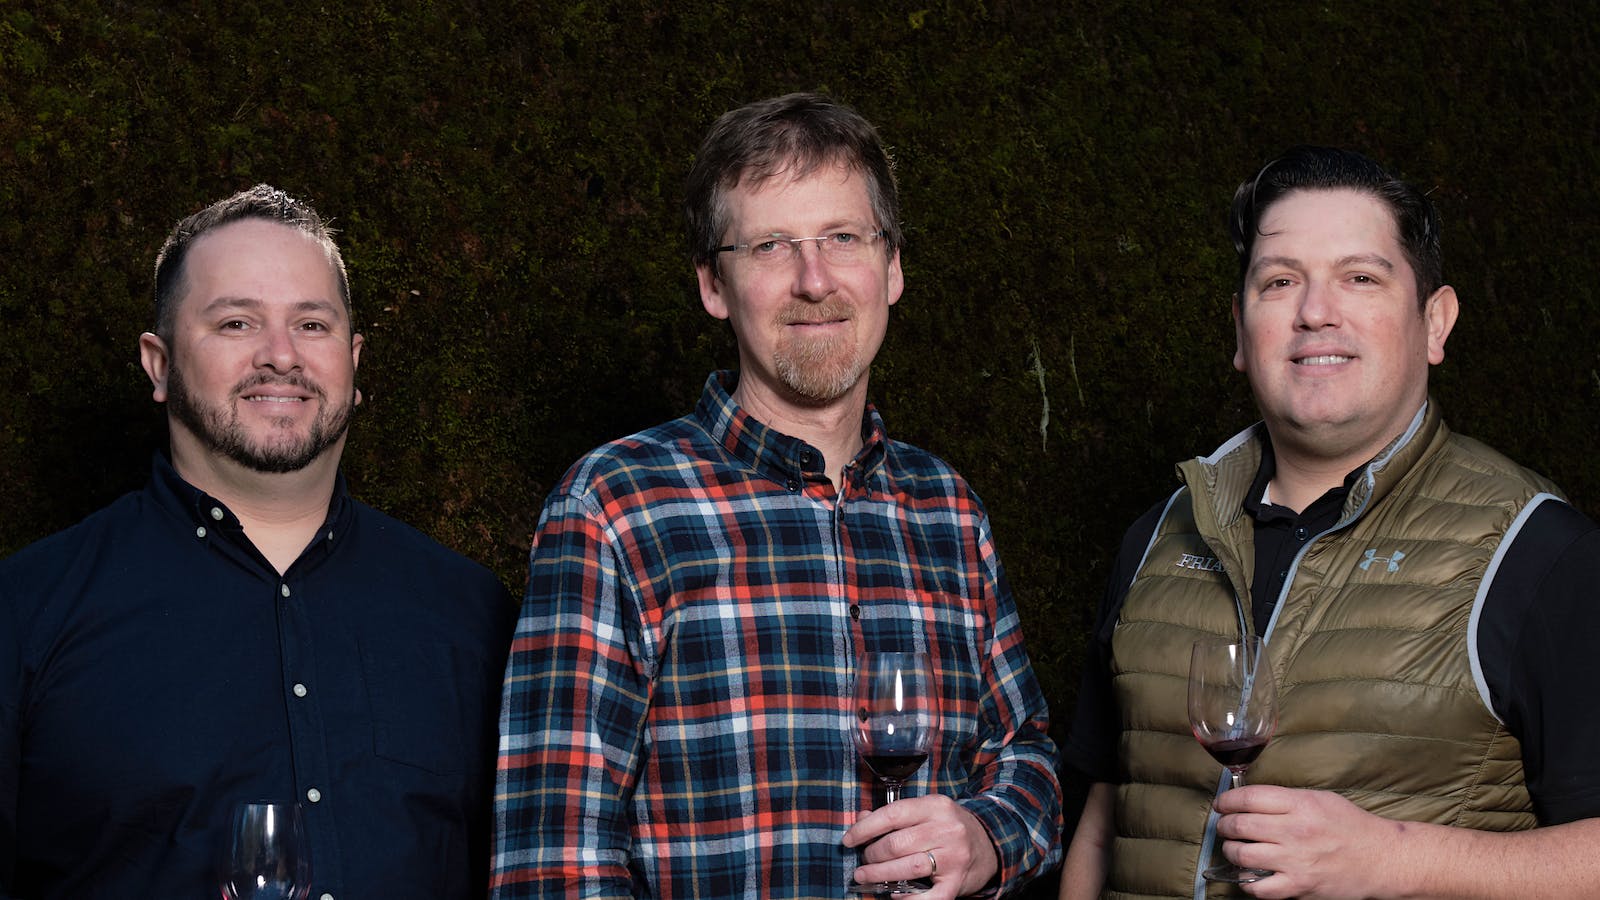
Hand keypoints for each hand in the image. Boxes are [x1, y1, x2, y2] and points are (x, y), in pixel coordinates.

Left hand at [842, 793, 997, 898]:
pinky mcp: (957, 882)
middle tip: (863, 860)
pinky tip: (894, 896)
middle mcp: (947, 829)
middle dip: (872, 855)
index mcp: (936, 806)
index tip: (848, 840)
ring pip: (907, 868)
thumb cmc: (950, 826)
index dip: (865, 829)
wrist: (990, 843)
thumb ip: (895, 815)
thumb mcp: (927, 812)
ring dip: (880, 875)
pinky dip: (908, 899)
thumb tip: (861, 821)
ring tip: (865, 876)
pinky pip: (929, 897)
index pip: (892, 814)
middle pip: (896, 844)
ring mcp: (954, 857)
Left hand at [1213, 784, 1409, 898]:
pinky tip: (1249, 875)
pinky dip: (1247, 883)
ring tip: (1234, 848)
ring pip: (1242, 855)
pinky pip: (1258, 888)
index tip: (1222, 804)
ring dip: (1230, 851)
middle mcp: (1295, 831)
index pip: (1248, 798)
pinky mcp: (1299, 886)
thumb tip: (1252, 800)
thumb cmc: (1352, 826)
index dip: (1227, 801)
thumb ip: (1285, 799)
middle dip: (1224, 825)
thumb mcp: (1320, 798)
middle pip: (1240, 825)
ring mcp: (1295, 861)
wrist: (1382, 859)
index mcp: (1300, 804)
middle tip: (1225, 826)